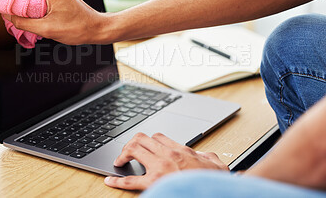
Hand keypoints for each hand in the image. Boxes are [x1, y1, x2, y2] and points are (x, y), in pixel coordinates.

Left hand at [104, 132, 228, 189]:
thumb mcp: (215, 163)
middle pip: (141, 139)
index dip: (148, 140)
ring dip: (123, 154)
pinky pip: (131, 180)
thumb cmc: (213, 179)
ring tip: (119, 161)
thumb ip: (208, 156)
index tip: (145, 145)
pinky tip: (110, 181)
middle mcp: (167, 154)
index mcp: (180, 149)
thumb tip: (207, 155)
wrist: (214, 189)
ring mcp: (159, 167)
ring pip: (133, 149)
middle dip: (130, 144)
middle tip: (127, 152)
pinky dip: (118, 181)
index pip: (158, 136)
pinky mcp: (154, 182)